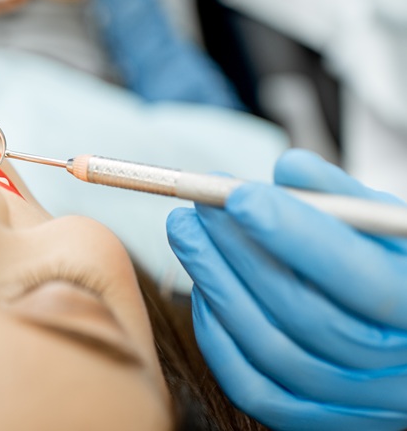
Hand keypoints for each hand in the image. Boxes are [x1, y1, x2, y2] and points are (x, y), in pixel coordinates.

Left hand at [167, 149, 406, 430]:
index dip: (298, 238)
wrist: (400, 328)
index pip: (366, 282)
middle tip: (197, 208)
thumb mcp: (385, 227)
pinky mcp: (316, 419)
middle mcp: (400, 373)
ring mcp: (358, 404)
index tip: (239, 196)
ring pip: (272, 350)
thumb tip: (290, 168)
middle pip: (307, 316)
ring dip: (217, 284)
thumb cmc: (390, 265)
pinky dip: (218, 335)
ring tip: (188, 233)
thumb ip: (342, 198)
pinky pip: (253, 386)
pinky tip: (204, 287)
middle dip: (240, 254)